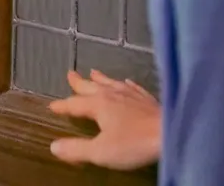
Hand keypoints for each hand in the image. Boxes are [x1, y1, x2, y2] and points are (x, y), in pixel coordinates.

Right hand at [47, 69, 161, 170]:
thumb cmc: (134, 143)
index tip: (52, 106)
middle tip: (70, 74)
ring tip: (93, 72)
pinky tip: (127, 82)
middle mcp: (112, 95)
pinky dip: (126, 84)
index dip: (62, 106)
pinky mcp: (147, 98)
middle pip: (91, 87)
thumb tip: (53, 146)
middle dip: (78, 83)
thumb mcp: (100, 152)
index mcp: (98, 105)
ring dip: (100, 78)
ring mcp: (131, 94)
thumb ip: (76, 149)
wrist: (171, 134)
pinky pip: (133, 87)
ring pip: (111, 83)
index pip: (74, 104)